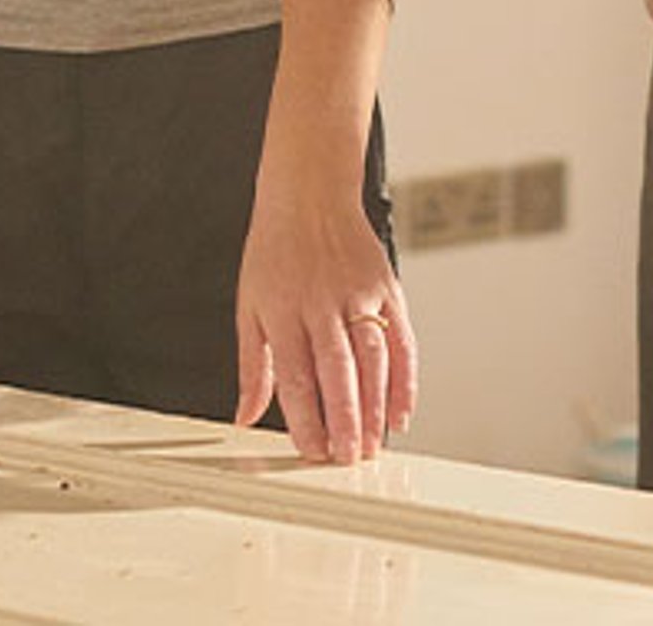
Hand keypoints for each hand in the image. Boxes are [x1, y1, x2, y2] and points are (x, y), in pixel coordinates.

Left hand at [231, 177, 414, 463]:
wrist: (310, 194)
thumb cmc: (274, 251)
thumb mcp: (249, 305)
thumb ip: (252, 366)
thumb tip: (246, 416)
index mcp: (282, 310)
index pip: (295, 375)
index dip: (306, 418)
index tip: (312, 451)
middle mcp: (321, 303)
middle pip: (338, 371)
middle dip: (345, 420)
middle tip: (348, 458)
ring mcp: (358, 294)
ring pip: (373, 358)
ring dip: (375, 407)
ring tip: (373, 443)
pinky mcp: (387, 286)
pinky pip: (402, 339)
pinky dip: (406, 378)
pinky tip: (401, 411)